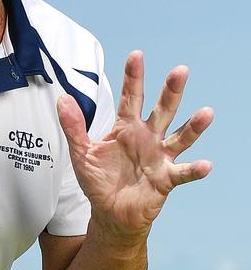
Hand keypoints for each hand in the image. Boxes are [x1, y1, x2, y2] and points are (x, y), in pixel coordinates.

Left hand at [57, 51, 213, 244]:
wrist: (110, 213)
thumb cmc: (99, 181)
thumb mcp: (82, 153)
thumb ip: (74, 127)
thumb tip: (62, 98)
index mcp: (126, 128)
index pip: (131, 98)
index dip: (134, 78)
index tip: (136, 56)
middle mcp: (147, 138)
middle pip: (162, 111)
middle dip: (170, 92)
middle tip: (180, 71)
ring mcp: (159, 157)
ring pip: (180, 137)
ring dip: (193, 127)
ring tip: (206, 113)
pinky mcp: (165, 179)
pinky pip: (182, 173)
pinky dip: (194, 169)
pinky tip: (204, 165)